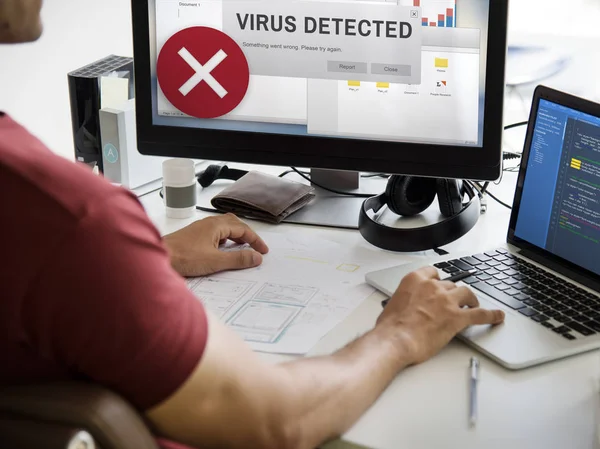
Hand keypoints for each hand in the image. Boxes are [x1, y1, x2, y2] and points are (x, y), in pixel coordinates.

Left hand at [163, 213, 268, 276]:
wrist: (158, 257)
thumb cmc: (182, 257)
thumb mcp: (215, 261)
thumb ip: (238, 259)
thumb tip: (256, 257)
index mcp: (216, 225)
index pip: (243, 229)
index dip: (255, 240)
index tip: (263, 251)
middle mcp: (208, 223)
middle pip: (234, 224)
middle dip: (246, 235)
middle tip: (255, 247)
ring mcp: (200, 229)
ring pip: (223, 228)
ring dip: (235, 236)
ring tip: (241, 249)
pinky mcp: (193, 236)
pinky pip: (214, 233)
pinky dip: (224, 240)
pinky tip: (221, 251)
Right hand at [377, 266, 504, 364]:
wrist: (395, 339)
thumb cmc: (390, 326)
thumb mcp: (393, 305)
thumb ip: (405, 301)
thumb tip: (407, 309)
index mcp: (415, 280)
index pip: (433, 272)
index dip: (438, 280)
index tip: (439, 284)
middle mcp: (433, 287)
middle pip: (450, 284)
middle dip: (452, 294)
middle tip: (452, 303)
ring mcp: (447, 301)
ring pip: (466, 293)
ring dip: (470, 300)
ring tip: (472, 306)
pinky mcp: (458, 317)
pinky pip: (480, 314)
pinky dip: (491, 315)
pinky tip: (497, 316)